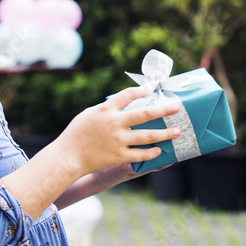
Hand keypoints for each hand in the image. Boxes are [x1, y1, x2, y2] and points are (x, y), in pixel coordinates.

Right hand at [55, 86, 181, 177]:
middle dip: (164, 110)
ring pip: (148, 136)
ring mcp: (119, 140)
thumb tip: (125, 103)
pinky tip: (159, 150)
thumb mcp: (90, 113)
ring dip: (165, 134)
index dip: (141, 91)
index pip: (128, 95)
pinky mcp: (119, 155)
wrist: (68, 156)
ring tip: (177, 132)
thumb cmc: (77, 133)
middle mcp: (115, 123)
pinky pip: (140, 154)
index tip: (150, 89)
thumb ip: (108, 108)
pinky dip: (152, 153)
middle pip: (145, 114)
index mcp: (107, 109)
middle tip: (177, 107)